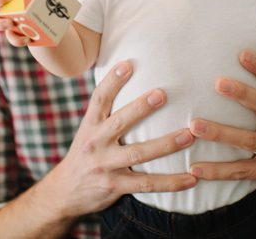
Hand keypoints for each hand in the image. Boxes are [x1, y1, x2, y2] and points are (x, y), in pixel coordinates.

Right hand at [43, 60, 196, 217]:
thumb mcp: (89, 131)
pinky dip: (169, 183)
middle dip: (140, 108)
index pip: (99, 98)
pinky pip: (146, 185)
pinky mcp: (115, 186)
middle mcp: (96, 143)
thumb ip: (107, 113)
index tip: (128, 64)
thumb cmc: (86, 154)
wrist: (65, 192)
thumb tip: (128, 78)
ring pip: (138, 154)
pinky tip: (190, 179)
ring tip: (189, 135)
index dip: (113, 80)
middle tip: (162, 94)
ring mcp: (105, 166)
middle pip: (119, 122)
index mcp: (90, 125)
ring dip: (165, 145)